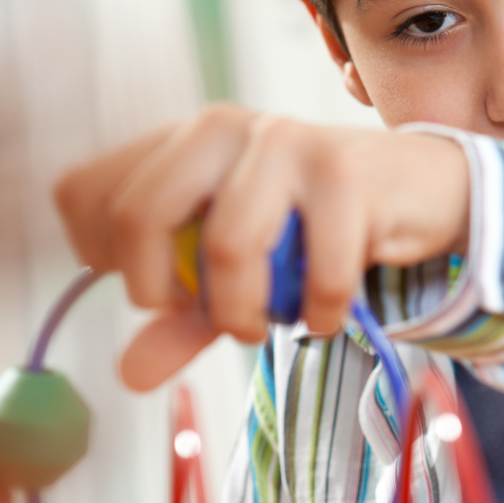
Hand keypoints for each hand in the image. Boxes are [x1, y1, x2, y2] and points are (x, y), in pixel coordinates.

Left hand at [54, 106, 469, 389]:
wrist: (419, 185)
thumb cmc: (316, 222)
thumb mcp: (239, 270)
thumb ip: (185, 315)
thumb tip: (129, 376)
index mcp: (183, 139)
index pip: (84, 192)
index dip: (102, 259)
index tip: (155, 288)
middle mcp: (225, 126)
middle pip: (140, 212)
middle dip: (158, 291)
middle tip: (202, 316)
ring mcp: (287, 141)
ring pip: (229, 244)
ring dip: (244, 312)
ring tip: (267, 324)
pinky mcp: (347, 172)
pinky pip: (314, 268)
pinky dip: (317, 313)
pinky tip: (325, 315)